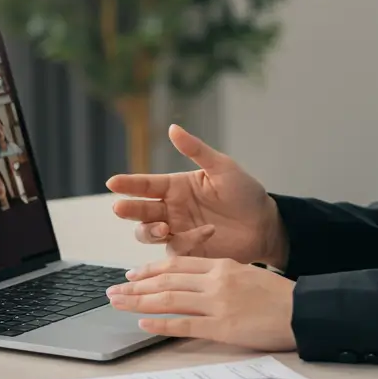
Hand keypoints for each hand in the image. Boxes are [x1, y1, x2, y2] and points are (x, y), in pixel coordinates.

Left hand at [106, 257, 296, 351]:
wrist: (302, 309)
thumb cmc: (279, 295)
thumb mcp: (248, 273)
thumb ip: (221, 275)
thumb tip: (196, 283)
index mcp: (222, 265)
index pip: (177, 264)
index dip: (150, 269)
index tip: (133, 274)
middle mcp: (215, 281)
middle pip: (166, 281)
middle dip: (135, 285)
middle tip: (113, 290)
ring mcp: (217, 303)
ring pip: (168, 299)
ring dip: (139, 301)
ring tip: (118, 303)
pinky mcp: (222, 327)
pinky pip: (184, 324)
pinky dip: (161, 324)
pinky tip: (143, 323)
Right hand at [107, 124, 288, 265]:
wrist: (264, 223)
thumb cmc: (244, 192)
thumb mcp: (222, 167)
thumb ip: (196, 150)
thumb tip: (172, 128)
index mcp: (176, 186)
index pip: (146, 184)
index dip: (129, 184)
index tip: (113, 182)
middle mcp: (172, 209)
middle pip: (141, 211)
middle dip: (129, 210)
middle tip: (120, 208)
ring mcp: (178, 230)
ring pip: (148, 234)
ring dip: (149, 231)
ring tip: (162, 227)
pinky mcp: (189, 250)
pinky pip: (175, 249)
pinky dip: (187, 242)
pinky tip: (206, 232)